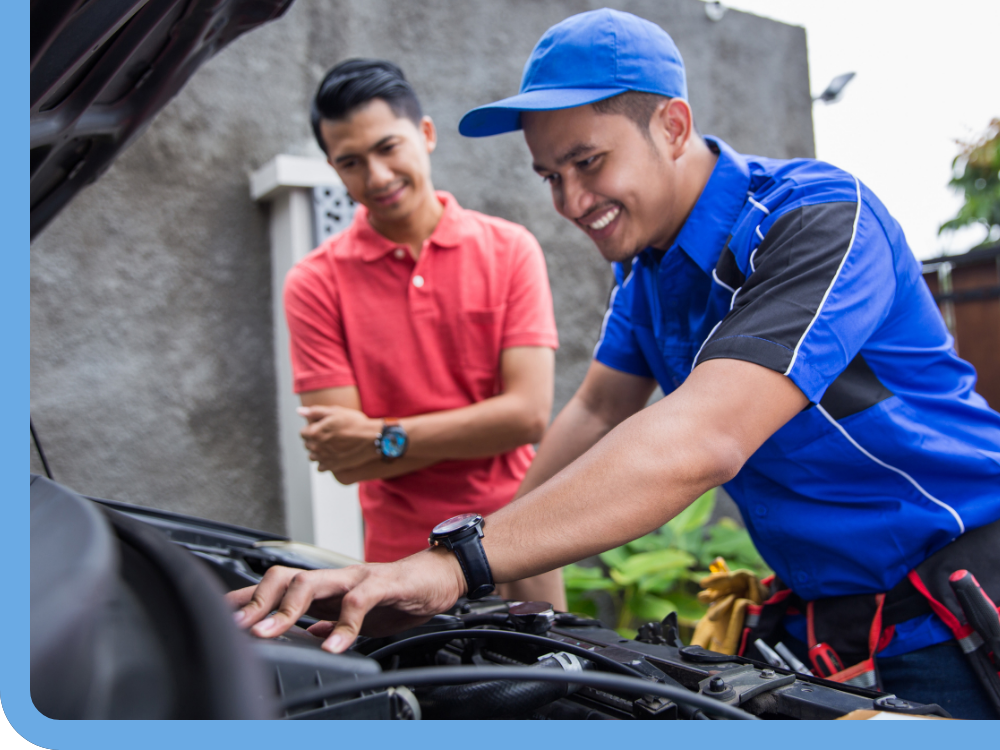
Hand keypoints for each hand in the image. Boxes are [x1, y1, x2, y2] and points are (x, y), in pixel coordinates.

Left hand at [225, 547, 466, 652]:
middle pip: (285, 576)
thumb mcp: (359, 615)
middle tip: (239, 628)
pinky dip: (344, 626)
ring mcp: (358, 577)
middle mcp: (337, 576)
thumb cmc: (401, 593)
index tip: (219, 617)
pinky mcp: (384, 584)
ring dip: (287, 609)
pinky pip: (359, 602)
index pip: (278, 586)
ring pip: (313, 582)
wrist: (443, 576)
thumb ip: (330, 621)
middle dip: (257, 601)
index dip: (246, 599)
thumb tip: (304, 636)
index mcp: (328, 586)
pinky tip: (334, 646)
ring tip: (268, 633)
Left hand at [298, 405, 381, 472]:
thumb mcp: (335, 411)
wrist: (371, 438)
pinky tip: (333, 455)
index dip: (311, 428)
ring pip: (312, 457)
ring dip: (318, 452)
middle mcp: (317, 447)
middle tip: (328, 435)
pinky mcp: (333, 466)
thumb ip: (315, 412)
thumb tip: (300, 411)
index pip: (303, 433)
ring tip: (330, 446)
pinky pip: (320, 467)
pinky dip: (324, 462)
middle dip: (314, 440)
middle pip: (307, 444)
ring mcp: (325, 458)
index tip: (321, 427)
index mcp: (315, 432)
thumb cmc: (354, 423)